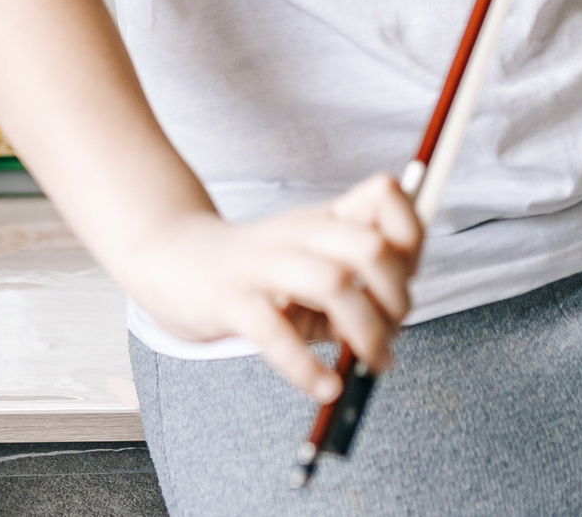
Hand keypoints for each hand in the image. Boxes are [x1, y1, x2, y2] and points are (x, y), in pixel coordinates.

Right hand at [116, 174, 421, 400]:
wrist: (171, 258)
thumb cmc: (255, 270)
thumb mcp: (310, 263)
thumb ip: (351, 290)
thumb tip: (387, 335)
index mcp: (324, 219)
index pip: (385, 195)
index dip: (410, 236)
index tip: (408, 277)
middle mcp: (299, 234)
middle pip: (370, 247)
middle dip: (396, 297)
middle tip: (391, 333)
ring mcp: (264, 265)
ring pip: (334, 285)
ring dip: (366, 332)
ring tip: (368, 364)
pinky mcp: (231, 300)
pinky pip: (275, 333)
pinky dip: (307, 367)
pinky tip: (324, 387)